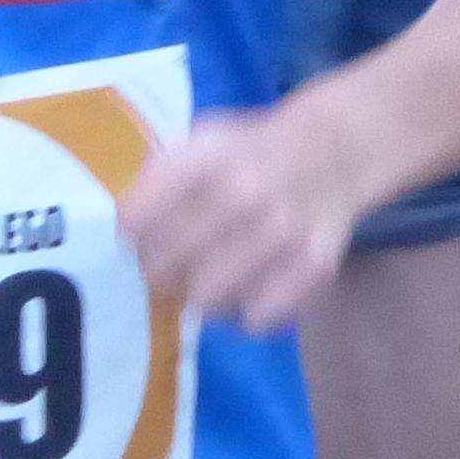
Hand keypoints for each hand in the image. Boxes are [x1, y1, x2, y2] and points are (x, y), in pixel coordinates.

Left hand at [120, 106, 368, 335]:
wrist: (333, 153)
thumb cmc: (251, 153)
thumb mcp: (203, 140)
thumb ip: (161, 176)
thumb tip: (126, 229)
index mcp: (206, 157)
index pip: (135, 220)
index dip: (131, 236)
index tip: (139, 236)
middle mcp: (243, 194)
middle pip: (164, 267)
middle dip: (159, 270)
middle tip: (171, 264)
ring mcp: (281, 234)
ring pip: (205, 301)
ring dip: (201, 296)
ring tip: (210, 277)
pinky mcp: (313, 267)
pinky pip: (255, 318)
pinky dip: (247, 312)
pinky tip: (250, 288)